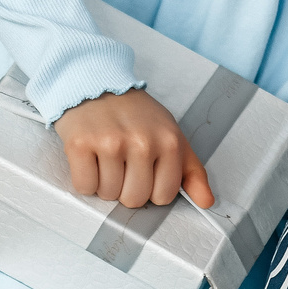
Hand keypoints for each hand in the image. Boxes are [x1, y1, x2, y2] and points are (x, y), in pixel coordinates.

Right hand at [54, 87, 213, 210]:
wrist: (100, 86)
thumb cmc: (138, 116)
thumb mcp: (172, 137)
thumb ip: (192, 172)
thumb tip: (207, 202)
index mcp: (169, 142)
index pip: (164, 196)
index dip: (152, 189)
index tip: (146, 171)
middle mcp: (142, 142)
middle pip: (134, 199)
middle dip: (127, 188)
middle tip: (124, 163)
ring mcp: (110, 143)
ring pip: (108, 195)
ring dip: (105, 183)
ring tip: (107, 158)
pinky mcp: (80, 144)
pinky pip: (84, 186)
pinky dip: (85, 179)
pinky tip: (91, 158)